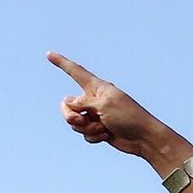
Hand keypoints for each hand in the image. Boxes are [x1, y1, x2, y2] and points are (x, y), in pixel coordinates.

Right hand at [46, 52, 182, 166]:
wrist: (143, 138)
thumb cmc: (128, 116)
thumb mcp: (104, 105)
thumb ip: (83, 102)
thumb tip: (67, 102)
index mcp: (97, 87)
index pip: (75, 71)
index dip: (61, 63)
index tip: (49, 54)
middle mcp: (93, 99)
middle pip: (67, 105)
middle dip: (70, 116)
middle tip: (82, 120)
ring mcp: (95, 115)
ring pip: (74, 122)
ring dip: (86, 128)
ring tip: (102, 128)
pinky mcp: (98, 130)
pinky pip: (84, 134)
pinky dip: (93, 136)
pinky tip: (106, 136)